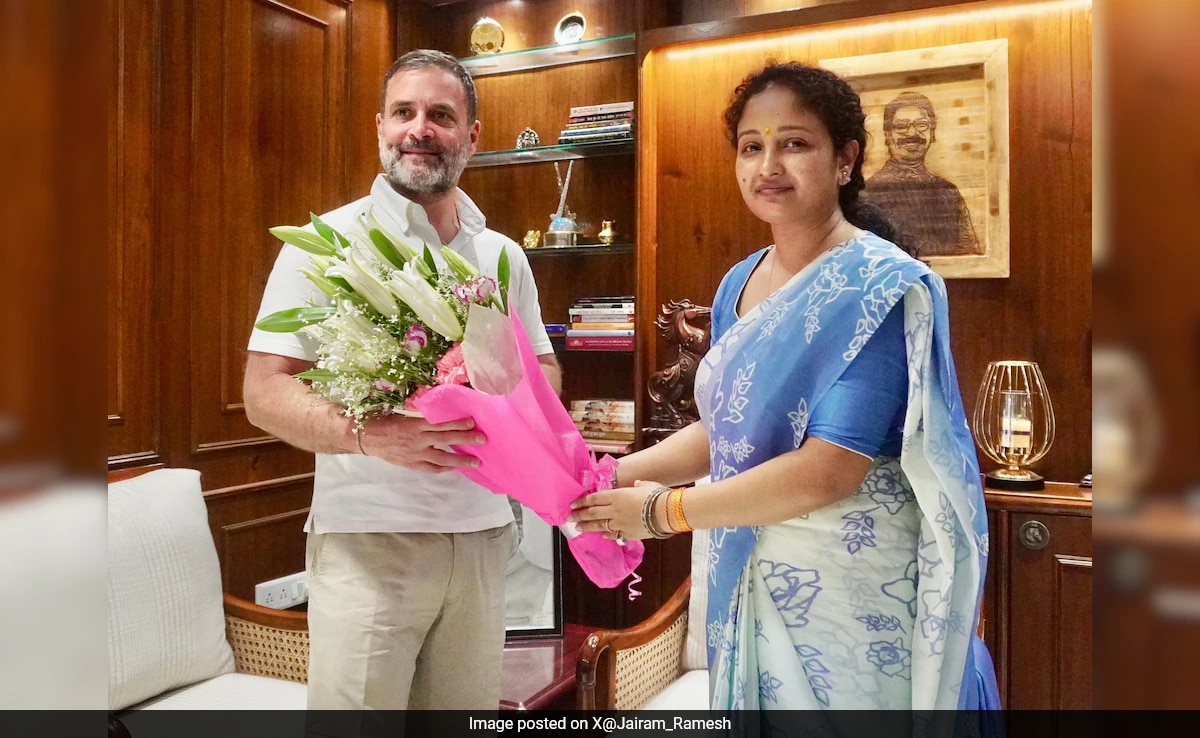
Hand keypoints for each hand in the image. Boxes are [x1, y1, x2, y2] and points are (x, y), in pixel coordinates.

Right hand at [357, 415, 484, 472]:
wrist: (369, 438)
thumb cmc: (388, 423)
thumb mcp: (406, 416)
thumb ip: (424, 419)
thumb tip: (443, 417)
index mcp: (416, 424)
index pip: (441, 423)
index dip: (457, 423)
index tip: (472, 422)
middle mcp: (418, 439)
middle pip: (446, 438)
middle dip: (466, 439)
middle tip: (482, 439)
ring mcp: (416, 454)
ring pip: (443, 458)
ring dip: (461, 460)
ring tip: (476, 462)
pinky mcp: (413, 464)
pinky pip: (432, 468)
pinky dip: (445, 468)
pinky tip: (455, 467)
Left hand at [568, 480, 661, 541]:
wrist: (666, 513)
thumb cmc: (657, 495)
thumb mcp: (646, 485)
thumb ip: (638, 485)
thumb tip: (637, 485)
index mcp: (617, 496)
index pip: (594, 498)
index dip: (582, 501)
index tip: (573, 504)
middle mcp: (614, 510)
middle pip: (593, 513)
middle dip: (579, 515)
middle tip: (569, 517)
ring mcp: (620, 524)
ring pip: (600, 525)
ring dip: (588, 527)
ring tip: (578, 528)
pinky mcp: (628, 534)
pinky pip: (614, 535)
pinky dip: (608, 535)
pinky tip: (603, 535)